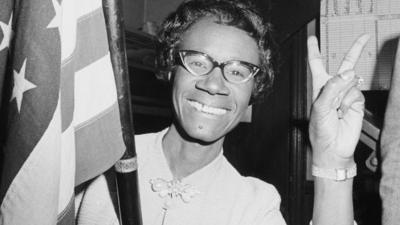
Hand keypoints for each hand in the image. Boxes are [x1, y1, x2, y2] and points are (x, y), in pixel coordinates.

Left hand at [308, 34, 369, 168]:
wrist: (334, 149)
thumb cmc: (321, 131)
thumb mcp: (320, 108)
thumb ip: (332, 88)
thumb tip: (349, 72)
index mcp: (320, 87)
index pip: (317, 65)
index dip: (315, 51)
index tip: (313, 39)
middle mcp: (334, 89)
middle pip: (344, 66)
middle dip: (354, 51)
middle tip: (364, 36)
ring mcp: (347, 95)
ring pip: (351, 81)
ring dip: (343, 94)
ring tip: (337, 110)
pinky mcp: (357, 103)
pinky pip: (357, 93)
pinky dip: (350, 102)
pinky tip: (345, 112)